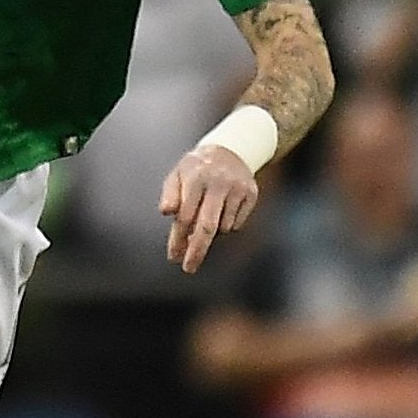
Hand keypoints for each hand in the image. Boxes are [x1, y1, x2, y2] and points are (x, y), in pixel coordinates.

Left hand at [159, 145, 259, 273]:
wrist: (231, 149)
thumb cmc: (198, 167)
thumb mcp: (178, 174)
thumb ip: (170, 193)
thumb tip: (166, 212)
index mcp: (196, 177)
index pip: (185, 215)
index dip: (179, 238)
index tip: (174, 256)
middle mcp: (218, 182)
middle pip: (207, 226)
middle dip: (197, 250)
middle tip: (189, 268)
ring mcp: (237, 188)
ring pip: (223, 227)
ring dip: (212, 230)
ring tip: (208, 212)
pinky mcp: (251, 194)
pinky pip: (236, 223)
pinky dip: (227, 224)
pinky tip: (223, 208)